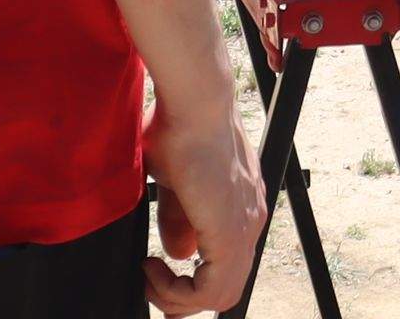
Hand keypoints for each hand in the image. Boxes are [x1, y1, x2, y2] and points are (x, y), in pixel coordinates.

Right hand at [144, 113, 266, 314]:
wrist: (197, 102)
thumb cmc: (181, 126)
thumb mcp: (176, 182)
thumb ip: (180, 219)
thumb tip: (178, 252)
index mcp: (241, 206)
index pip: (227, 265)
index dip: (192, 283)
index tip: (156, 274)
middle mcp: (250, 219)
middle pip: (225, 288)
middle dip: (182, 298)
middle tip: (150, 284)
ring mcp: (244, 227)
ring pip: (220, 295)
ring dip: (176, 296)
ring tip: (149, 274)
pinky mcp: (230, 232)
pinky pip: (211, 289)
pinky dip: (178, 290)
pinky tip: (153, 266)